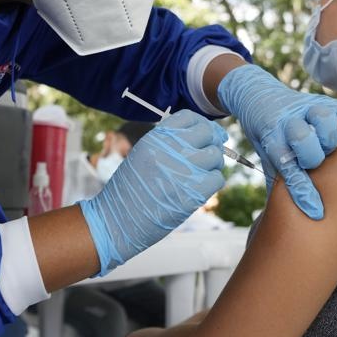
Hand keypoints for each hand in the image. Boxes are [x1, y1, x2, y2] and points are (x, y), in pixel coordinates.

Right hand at [80, 110, 226, 274]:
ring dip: (214, 165)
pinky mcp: (193, 192)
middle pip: (208, 134)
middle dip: (213, 143)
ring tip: (203, 174)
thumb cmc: (130, 189)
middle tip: (210, 155)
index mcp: (156, 138)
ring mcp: (183, 170)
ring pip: (216, 156)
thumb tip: (201, 137)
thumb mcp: (142, 155)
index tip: (208, 134)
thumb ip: (167, 143)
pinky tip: (201, 188)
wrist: (118, 219)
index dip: (203, 124)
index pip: (190, 117)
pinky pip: (217, 179)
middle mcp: (171, 149)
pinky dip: (213, 183)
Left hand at [217, 65, 336, 218]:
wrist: (259, 98)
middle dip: (311, 156)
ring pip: (323, 119)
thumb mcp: (268, 160)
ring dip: (329, 138)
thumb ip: (281, 183)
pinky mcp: (322, 101)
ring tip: (331, 151)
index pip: (286, 167)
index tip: (316, 213)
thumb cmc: (270, 140)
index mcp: (271, 140)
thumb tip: (289, 221)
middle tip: (315, 165)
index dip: (302, 191)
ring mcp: (305, 109)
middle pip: (303, 137)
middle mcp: (287, 122)